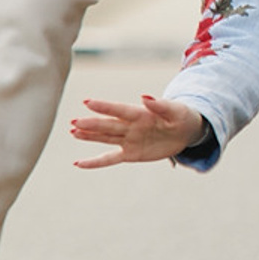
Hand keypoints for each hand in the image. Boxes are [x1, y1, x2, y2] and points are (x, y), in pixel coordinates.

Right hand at [70, 93, 204, 168]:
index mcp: (140, 113)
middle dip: (91, 124)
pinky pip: (110, 158)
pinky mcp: (130, 154)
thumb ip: (160, 105)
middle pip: (108, 125)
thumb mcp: (175, 110)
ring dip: (89, 136)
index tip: (87, 102)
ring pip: (105, 138)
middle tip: (73, 122)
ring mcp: (129, 140)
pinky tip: (79, 163)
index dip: (105, 107)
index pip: (119, 110)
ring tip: (72, 131)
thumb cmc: (180, 116)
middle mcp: (131, 126)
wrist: (186, 131)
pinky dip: (95, 162)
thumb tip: (144, 96)